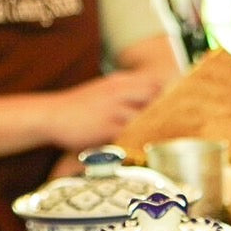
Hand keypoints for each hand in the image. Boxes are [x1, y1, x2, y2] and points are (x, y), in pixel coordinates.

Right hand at [43, 70, 166, 152]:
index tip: (178, 109)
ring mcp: (114, 108)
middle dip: (169, 112)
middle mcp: (120, 91)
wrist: (51, 115)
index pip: (155, 84)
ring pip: (147, 116)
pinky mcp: (108, 126)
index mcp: (120, 81)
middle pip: (156, 98)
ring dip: (158, 128)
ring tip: (168, 141)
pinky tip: (149, 149)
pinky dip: (142, 140)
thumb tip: (143, 103)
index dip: (169, 97)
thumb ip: (123, 94)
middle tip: (179, 127)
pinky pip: (132, 133)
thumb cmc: (77, 107)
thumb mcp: (102, 90)